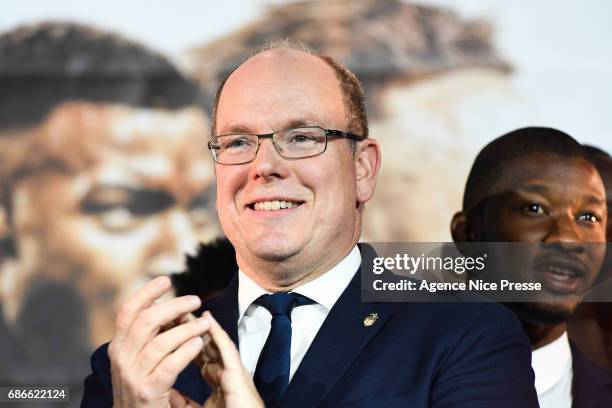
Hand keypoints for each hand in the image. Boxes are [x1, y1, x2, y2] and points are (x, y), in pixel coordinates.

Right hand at [108, 276, 208, 407]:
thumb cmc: (141, 389)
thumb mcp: (135, 361)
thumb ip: (147, 337)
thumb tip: (167, 307)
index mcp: (118, 348)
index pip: (128, 312)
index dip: (146, 293)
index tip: (166, 280)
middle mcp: (122, 359)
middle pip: (146, 322)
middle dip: (173, 307)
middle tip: (195, 300)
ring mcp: (133, 377)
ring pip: (160, 343)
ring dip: (186, 329)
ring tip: (205, 323)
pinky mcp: (148, 393)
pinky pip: (169, 366)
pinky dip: (185, 351)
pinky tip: (199, 343)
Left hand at [169, 312, 262, 407]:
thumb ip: (183, 403)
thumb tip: (169, 392)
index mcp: (216, 379)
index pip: (195, 353)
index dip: (180, 339)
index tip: (164, 326)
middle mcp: (225, 371)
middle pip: (203, 343)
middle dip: (187, 327)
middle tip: (171, 310)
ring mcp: (233, 371)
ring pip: (214, 343)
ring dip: (200, 325)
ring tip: (185, 309)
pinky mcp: (239, 376)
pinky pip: (227, 351)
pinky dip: (217, 336)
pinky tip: (208, 321)